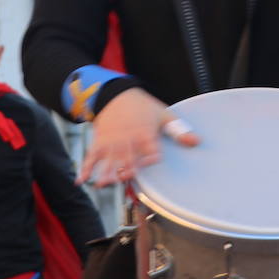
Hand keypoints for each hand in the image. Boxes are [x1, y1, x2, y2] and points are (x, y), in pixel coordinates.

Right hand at [78, 88, 198, 186]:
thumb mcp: (163, 114)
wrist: (115, 94)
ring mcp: (111, 141)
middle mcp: (127, 138)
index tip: (153, 160)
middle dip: (126, 166)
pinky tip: (81, 181)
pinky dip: (85, 168)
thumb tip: (197, 142)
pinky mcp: (99, 142)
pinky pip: (91, 156)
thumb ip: (179, 130)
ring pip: (108, 159)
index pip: (150, 146)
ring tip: (103, 183)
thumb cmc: (143, 107)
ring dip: (106, 171)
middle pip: (127, 155)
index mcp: (144, 132)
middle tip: (125, 177)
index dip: (152, 153)